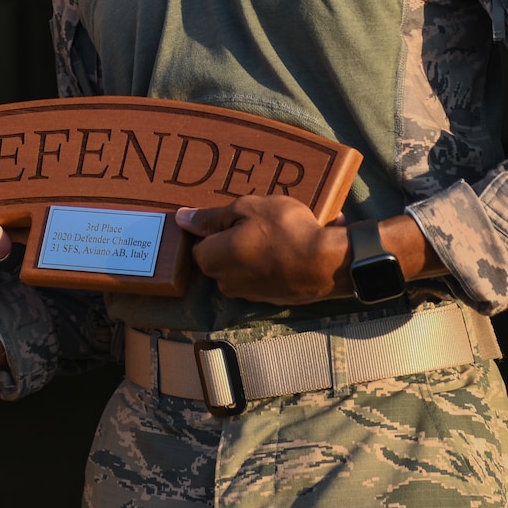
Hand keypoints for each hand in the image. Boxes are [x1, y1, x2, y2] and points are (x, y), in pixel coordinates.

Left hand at [176, 194, 349, 303]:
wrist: (325, 264)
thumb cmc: (284, 231)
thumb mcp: (247, 209)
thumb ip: (211, 216)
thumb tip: (182, 218)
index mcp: (212, 259)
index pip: (200, 241)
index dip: (217, 225)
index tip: (239, 215)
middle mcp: (224, 282)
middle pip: (221, 254)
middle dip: (235, 237)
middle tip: (261, 220)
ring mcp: (248, 294)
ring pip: (243, 264)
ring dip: (256, 250)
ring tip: (282, 231)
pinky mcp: (269, 298)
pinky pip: (263, 274)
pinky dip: (272, 262)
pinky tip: (292, 247)